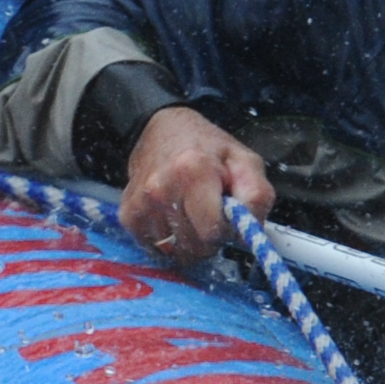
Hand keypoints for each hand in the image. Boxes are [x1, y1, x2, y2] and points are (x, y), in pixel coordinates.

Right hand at [119, 107, 275, 271]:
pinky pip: (155, 248)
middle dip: (209, 239)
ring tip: (192, 213)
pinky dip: (169, 241)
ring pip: (174, 252)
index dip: (226, 231)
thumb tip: (251, 232)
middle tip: (211, 215)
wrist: (163, 130)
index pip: (212, 231)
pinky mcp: (128, 215)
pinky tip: (175, 217)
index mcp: (193, 172)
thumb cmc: (209, 149)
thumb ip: (256, 196)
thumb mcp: (245, 161)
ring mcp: (140, 204)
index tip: (228, 217)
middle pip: (194, 246)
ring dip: (188, 242)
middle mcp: (160, 189)